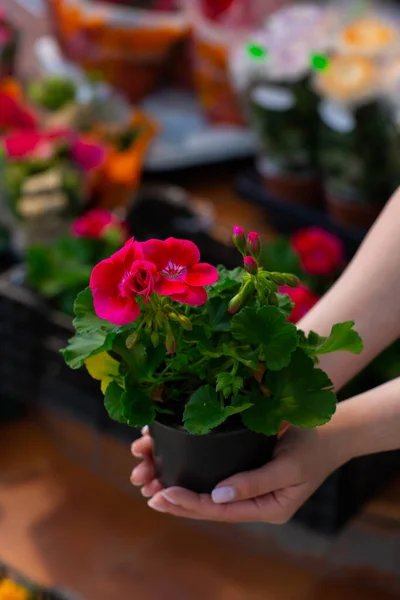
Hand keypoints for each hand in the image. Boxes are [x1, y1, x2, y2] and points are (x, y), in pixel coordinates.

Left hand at [130, 414, 352, 523]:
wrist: (332, 432)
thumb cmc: (313, 448)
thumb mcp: (288, 466)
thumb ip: (254, 482)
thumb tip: (216, 496)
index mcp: (267, 510)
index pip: (220, 511)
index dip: (189, 504)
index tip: (163, 493)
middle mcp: (255, 504)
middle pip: (210, 508)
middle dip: (178, 502)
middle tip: (149, 493)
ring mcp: (251, 490)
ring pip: (210, 497)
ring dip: (183, 493)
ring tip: (154, 487)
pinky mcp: (248, 473)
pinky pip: (217, 481)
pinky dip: (196, 479)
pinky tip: (177, 473)